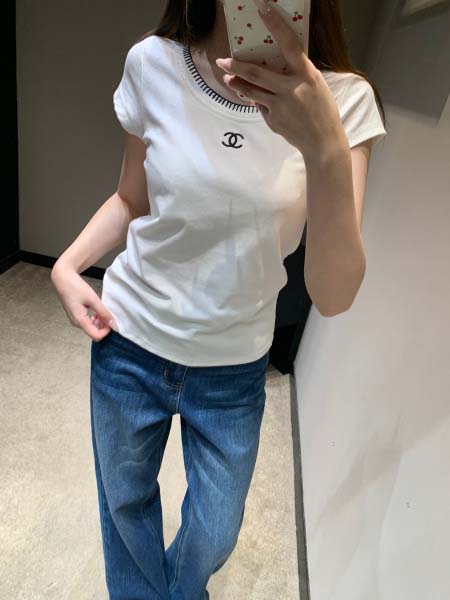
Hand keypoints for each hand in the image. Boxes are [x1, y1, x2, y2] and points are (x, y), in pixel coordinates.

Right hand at [51, 260, 117, 340]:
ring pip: (91, 327)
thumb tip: (113, 323)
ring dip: (99, 321)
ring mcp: (74, 319)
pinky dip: (94, 318)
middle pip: (94, 332)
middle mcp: (76, 322)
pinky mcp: (75, 315)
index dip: (106, 331)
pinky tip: (97, 310)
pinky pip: (87, 321)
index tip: (112, 321)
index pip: (96, 336)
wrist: (62, 278)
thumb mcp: (93, 299)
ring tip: (102, 310)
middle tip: (108, 314)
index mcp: (79, 320)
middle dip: (103, 325)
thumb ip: (103, 313)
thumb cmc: (74, 287)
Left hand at [216, 0, 346, 162]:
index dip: (276, 25)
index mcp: (307, 75)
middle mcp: (292, 89)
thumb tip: (273, 66)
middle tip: (222, 60)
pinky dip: (259, 103)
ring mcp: (280, 107)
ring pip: (252, 92)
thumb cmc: (322, 110)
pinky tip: (263, 103)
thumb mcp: (316, 85)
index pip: (289, 45)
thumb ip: (296, 74)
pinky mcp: (273, 121)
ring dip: (237, 84)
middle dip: (236, 66)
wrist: (323, 142)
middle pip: (257, 74)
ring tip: (228, 78)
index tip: (262, 8)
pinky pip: (261, 107)